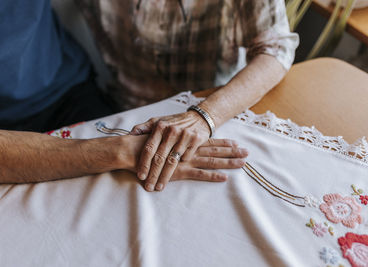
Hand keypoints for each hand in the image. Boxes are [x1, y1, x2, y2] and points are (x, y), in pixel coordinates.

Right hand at [121, 135, 247, 190]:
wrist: (132, 150)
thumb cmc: (143, 143)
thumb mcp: (157, 135)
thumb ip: (165, 135)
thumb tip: (171, 136)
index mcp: (184, 141)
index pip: (207, 141)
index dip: (222, 143)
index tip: (235, 143)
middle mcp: (188, 149)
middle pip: (214, 151)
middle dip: (232, 152)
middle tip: (247, 152)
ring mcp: (185, 160)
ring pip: (211, 161)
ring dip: (228, 162)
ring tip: (243, 163)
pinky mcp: (180, 171)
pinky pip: (200, 174)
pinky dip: (212, 176)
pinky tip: (225, 178)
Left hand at [130, 111, 210, 190]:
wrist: (198, 117)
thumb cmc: (174, 122)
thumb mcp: (158, 121)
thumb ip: (144, 128)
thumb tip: (130, 134)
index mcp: (160, 127)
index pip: (149, 148)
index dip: (144, 164)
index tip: (140, 176)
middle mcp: (172, 131)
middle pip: (160, 158)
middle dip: (153, 174)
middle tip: (148, 187)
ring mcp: (184, 135)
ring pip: (173, 161)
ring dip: (165, 176)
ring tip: (159, 186)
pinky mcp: (196, 139)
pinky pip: (186, 157)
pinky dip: (182, 165)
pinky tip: (177, 173)